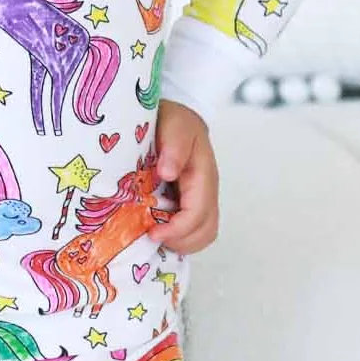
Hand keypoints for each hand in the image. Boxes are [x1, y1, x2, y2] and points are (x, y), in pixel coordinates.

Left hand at [149, 99, 219, 253]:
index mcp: (203, 176)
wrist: (179, 117)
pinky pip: (196, 229)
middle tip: (152, 237)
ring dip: (182, 243)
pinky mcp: (194, 202)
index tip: (152, 232)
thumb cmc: (175, 121)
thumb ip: (174, 147)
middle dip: (180, 241)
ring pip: (204, 235)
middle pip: (206, 232)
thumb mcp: (174, 125)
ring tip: (157, 236)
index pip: (197, 215)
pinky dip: (181, 237)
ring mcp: (203, 198)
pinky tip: (161, 231)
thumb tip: (168, 173)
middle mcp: (207, 191)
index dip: (176, 230)